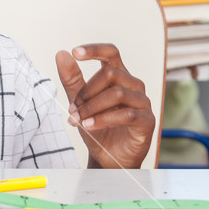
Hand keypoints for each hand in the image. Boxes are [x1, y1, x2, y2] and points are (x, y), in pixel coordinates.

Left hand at [55, 44, 154, 168]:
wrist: (108, 158)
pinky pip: (127, 114)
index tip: (75, 52)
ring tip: (78, 120)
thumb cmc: (98, 128)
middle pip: (110, 73)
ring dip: (92, 107)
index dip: (95, 50)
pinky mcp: (147, 121)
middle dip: (86, 91)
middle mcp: (133, 86)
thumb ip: (72, 79)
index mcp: (119, 76)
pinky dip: (103, 120)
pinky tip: (89, 126)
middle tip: (72, 109)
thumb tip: (61, 54)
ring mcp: (142, 103)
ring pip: (117, 93)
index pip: (111, 53)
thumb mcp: (80, 102)